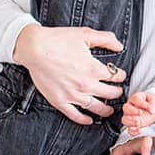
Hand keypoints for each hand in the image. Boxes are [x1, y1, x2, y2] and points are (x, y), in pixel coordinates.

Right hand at [12, 24, 128, 124]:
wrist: (34, 48)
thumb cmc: (58, 40)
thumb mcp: (86, 34)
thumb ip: (106, 39)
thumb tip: (119, 46)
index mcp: (94, 69)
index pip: (115, 76)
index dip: (120, 76)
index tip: (120, 75)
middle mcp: (86, 85)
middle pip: (109, 94)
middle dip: (117, 93)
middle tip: (119, 92)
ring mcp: (73, 95)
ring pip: (95, 107)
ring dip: (106, 110)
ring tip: (109, 110)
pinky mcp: (59, 101)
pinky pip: (74, 115)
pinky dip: (84, 120)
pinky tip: (89, 120)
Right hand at [121, 91, 154, 134]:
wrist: (151, 111)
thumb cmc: (150, 103)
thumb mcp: (153, 100)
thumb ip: (152, 104)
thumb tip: (151, 110)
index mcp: (135, 99)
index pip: (135, 99)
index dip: (141, 103)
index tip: (149, 107)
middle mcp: (130, 107)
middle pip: (126, 108)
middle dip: (133, 111)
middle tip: (141, 113)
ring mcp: (130, 117)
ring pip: (124, 119)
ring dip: (130, 122)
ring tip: (138, 123)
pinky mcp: (132, 125)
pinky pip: (129, 129)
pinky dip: (133, 131)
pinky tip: (139, 130)